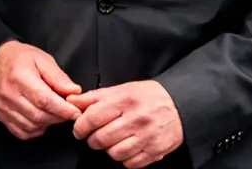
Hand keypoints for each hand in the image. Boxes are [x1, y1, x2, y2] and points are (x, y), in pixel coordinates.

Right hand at [0, 41, 81, 138]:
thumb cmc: (20, 58)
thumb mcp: (42, 59)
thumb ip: (58, 77)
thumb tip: (73, 92)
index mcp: (19, 77)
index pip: (44, 100)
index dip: (63, 109)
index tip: (76, 112)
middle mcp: (8, 94)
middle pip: (38, 115)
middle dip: (58, 117)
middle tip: (67, 111)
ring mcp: (2, 106)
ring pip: (31, 125)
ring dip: (47, 124)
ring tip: (53, 113)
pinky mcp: (0, 114)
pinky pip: (20, 131)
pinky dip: (34, 130)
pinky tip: (39, 120)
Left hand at [69, 80, 183, 166]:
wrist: (180, 104)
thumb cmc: (146, 97)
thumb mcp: (120, 90)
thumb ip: (94, 97)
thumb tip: (71, 101)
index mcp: (124, 101)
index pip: (92, 118)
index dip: (80, 126)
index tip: (79, 129)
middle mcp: (136, 119)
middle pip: (101, 138)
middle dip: (93, 140)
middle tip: (95, 136)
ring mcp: (147, 136)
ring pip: (115, 153)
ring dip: (109, 150)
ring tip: (112, 142)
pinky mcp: (156, 150)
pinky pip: (131, 163)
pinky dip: (124, 158)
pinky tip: (127, 148)